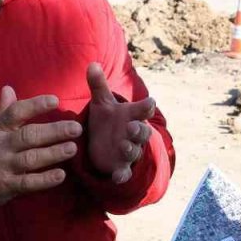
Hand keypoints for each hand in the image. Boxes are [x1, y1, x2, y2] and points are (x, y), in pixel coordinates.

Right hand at [0, 87, 78, 217]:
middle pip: (29, 136)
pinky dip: (45, 180)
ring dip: (53, 153)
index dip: (35, 105)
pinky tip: (61, 175)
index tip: (55, 100)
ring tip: (72, 148)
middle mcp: (0, 146)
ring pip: (31, 159)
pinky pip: (28, 183)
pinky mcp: (8, 186)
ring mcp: (4, 167)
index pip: (16, 113)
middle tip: (76, 128)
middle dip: (54, 131)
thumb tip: (9, 88)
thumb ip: (1, 111)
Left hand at [85, 62, 154, 183]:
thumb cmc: (107, 120)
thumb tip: (92, 63)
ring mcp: (128, 151)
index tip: (149, 102)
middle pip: (142, 132)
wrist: (104, 144)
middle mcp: (133, 133)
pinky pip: (124, 172)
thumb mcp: (102, 102)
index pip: (144, 110)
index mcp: (131, 116)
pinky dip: (122, 175)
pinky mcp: (120, 167)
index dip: (146, 107)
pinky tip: (117, 177)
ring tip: (124, 145)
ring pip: (134, 151)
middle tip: (132, 126)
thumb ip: (98, 85)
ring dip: (131, 148)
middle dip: (139, 130)